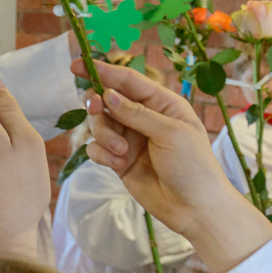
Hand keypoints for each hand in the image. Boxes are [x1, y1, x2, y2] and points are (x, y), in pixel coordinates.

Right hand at [81, 59, 271, 272]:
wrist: (194, 207)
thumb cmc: (193, 166)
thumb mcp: (170, 133)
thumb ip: (136, 113)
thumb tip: (108, 95)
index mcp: (162, 104)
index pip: (128, 81)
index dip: (103, 71)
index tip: (77, 65)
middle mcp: (143, 118)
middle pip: (107, 101)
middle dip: (98, 107)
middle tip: (96, 111)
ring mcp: (129, 139)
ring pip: (98, 125)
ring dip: (104, 136)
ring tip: (121, 153)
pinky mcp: (119, 160)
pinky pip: (97, 149)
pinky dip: (103, 155)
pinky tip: (119, 165)